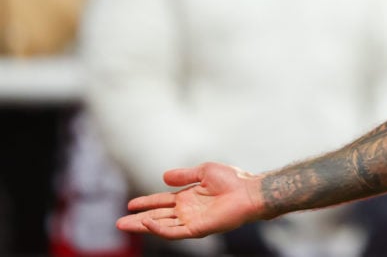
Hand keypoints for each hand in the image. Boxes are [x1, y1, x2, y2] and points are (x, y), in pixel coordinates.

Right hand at [116, 163, 264, 239]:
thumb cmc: (233, 179)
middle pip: (157, 216)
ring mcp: (192, 221)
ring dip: (144, 225)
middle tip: (119, 222)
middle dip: (138, 219)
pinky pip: (175, 232)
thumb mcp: (204, 171)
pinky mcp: (198, 229)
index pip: (162, 202)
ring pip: (162, 225)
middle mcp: (188, 210)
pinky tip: (148, 224)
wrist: (249, 191)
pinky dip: (160, 229)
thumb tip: (162, 177)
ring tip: (125, 225)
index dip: (146, 202)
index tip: (130, 204)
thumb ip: (184, 175)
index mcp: (189, 197)